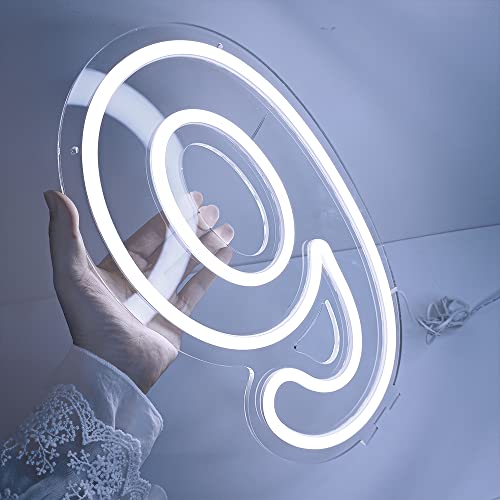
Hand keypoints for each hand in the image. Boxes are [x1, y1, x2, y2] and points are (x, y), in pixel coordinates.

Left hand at [44, 190, 233, 392]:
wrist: (115, 370)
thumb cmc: (91, 328)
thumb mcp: (72, 277)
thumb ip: (66, 237)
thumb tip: (53, 196)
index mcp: (116, 270)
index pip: (147, 237)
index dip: (168, 218)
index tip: (186, 202)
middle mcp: (138, 282)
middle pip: (171, 248)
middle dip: (192, 229)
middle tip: (211, 213)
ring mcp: (158, 299)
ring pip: (187, 265)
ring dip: (206, 247)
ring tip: (224, 230)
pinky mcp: (175, 316)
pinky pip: (196, 289)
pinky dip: (211, 272)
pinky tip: (224, 257)